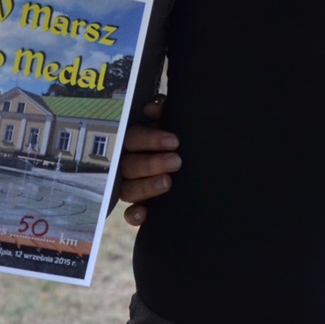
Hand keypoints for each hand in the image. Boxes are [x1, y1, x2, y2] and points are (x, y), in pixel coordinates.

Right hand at [116, 94, 179, 226]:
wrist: (196, 161)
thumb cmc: (178, 137)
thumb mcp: (171, 121)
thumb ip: (162, 111)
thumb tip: (154, 108)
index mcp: (135, 140)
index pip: (133, 138)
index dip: (150, 139)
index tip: (174, 141)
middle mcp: (129, 162)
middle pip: (129, 165)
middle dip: (152, 163)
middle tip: (176, 161)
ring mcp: (132, 185)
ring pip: (127, 189)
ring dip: (145, 186)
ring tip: (167, 183)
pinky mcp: (140, 206)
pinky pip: (129, 214)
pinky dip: (134, 215)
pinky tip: (143, 214)